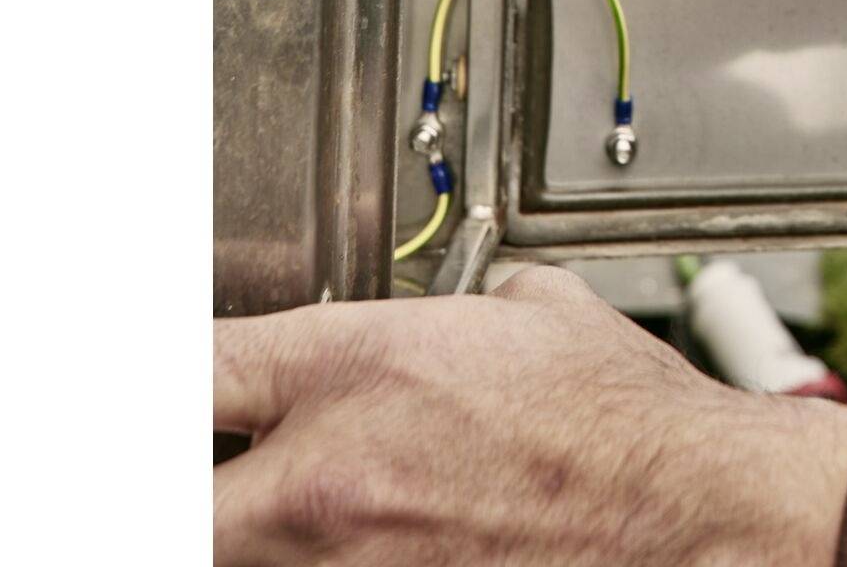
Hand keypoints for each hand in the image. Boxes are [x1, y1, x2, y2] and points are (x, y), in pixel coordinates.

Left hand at [213, 266, 846, 566]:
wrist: (689, 514)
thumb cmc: (623, 423)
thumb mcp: (535, 311)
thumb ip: (466, 305)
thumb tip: (463, 310)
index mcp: (358, 367)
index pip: (189, 368)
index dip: (157, 380)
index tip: (176, 392)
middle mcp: (327, 478)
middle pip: (169, 497)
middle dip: (187, 483)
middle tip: (218, 469)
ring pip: (237, 550)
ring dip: (261, 524)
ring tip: (326, 507)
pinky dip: (323, 558)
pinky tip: (383, 536)